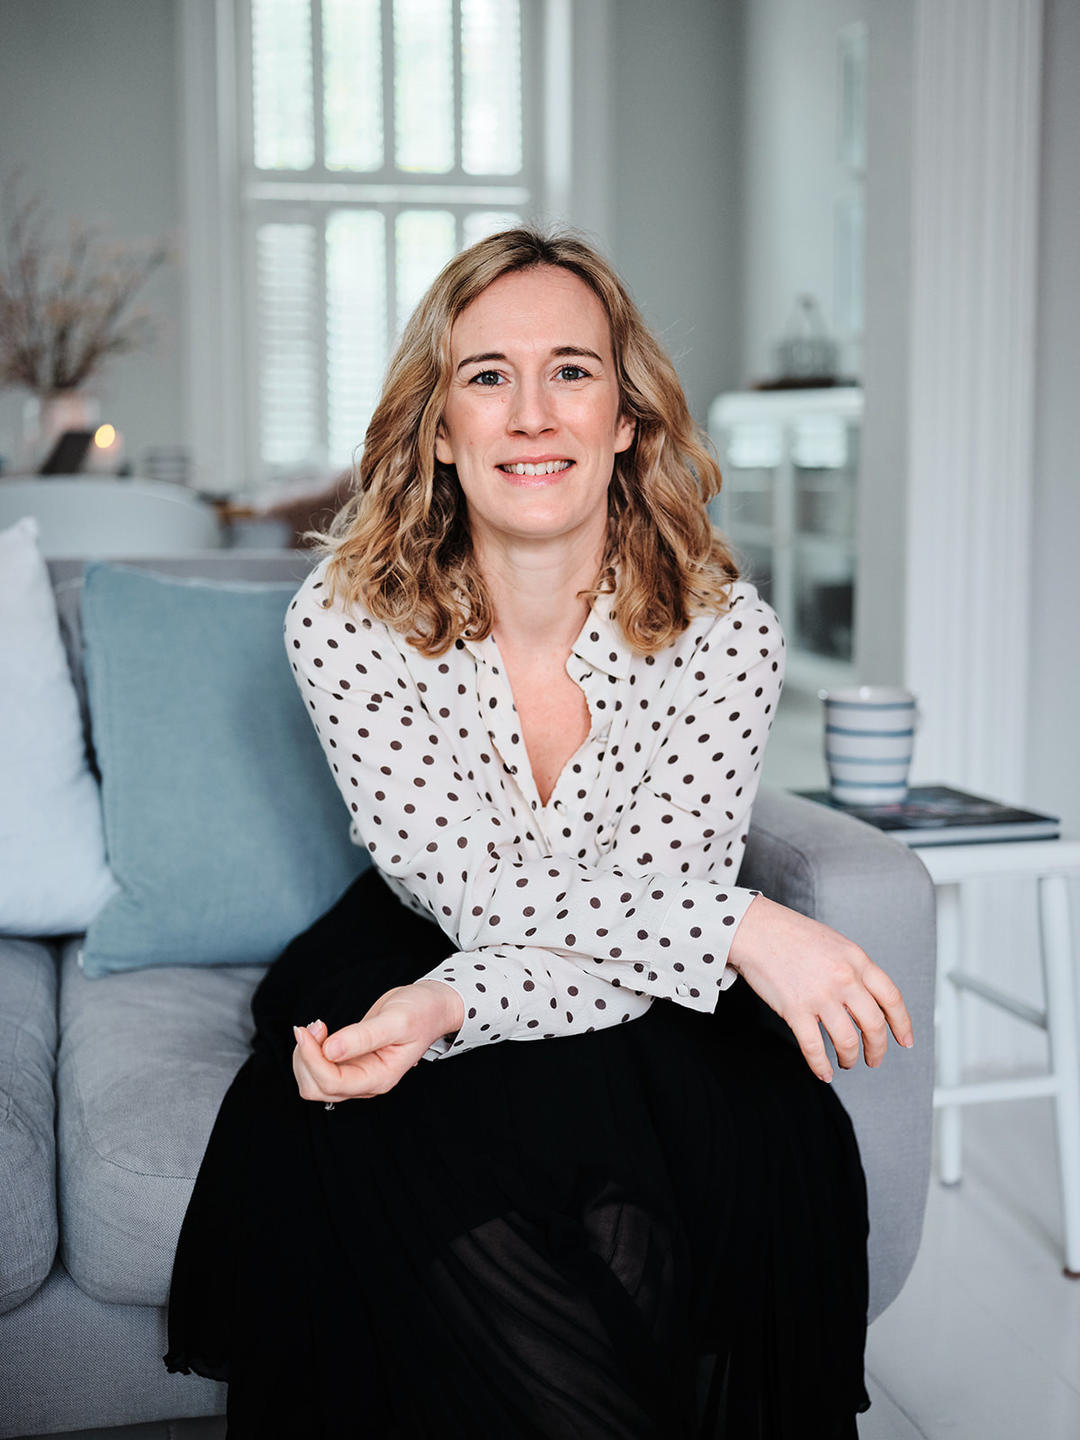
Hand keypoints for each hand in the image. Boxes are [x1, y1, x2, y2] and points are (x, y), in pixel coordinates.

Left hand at [291, 980, 464, 1101]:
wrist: (430, 1006)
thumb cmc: (421, 1012)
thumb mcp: (397, 1020)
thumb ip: (364, 1036)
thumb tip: (330, 1049)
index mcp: (379, 1077)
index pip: (332, 1083)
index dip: (313, 1058)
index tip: (307, 1029)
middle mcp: (365, 1082)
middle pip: (317, 1089)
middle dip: (306, 1058)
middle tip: (316, 1025)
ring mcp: (356, 1074)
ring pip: (312, 1083)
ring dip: (305, 1056)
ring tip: (317, 1026)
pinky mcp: (349, 1063)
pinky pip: (317, 1069)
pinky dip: (310, 1051)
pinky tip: (320, 1031)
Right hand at [726, 895, 913, 1081]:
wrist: (756, 929)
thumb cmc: (790, 934)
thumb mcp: (835, 943)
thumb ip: (853, 968)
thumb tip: (866, 999)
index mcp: (857, 960)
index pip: (891, 999)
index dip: (902, 1024)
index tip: (904, 1040)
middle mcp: (844, 978)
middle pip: (874, 1025)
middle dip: (877, 1049)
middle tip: (874, 1058)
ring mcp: (820, 995)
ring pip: (847, 1041)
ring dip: (850, 1058)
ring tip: (847, 1062)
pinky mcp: (795, 1009)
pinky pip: (814, 1048)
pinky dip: (822, 1066)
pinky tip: (824, 1072)